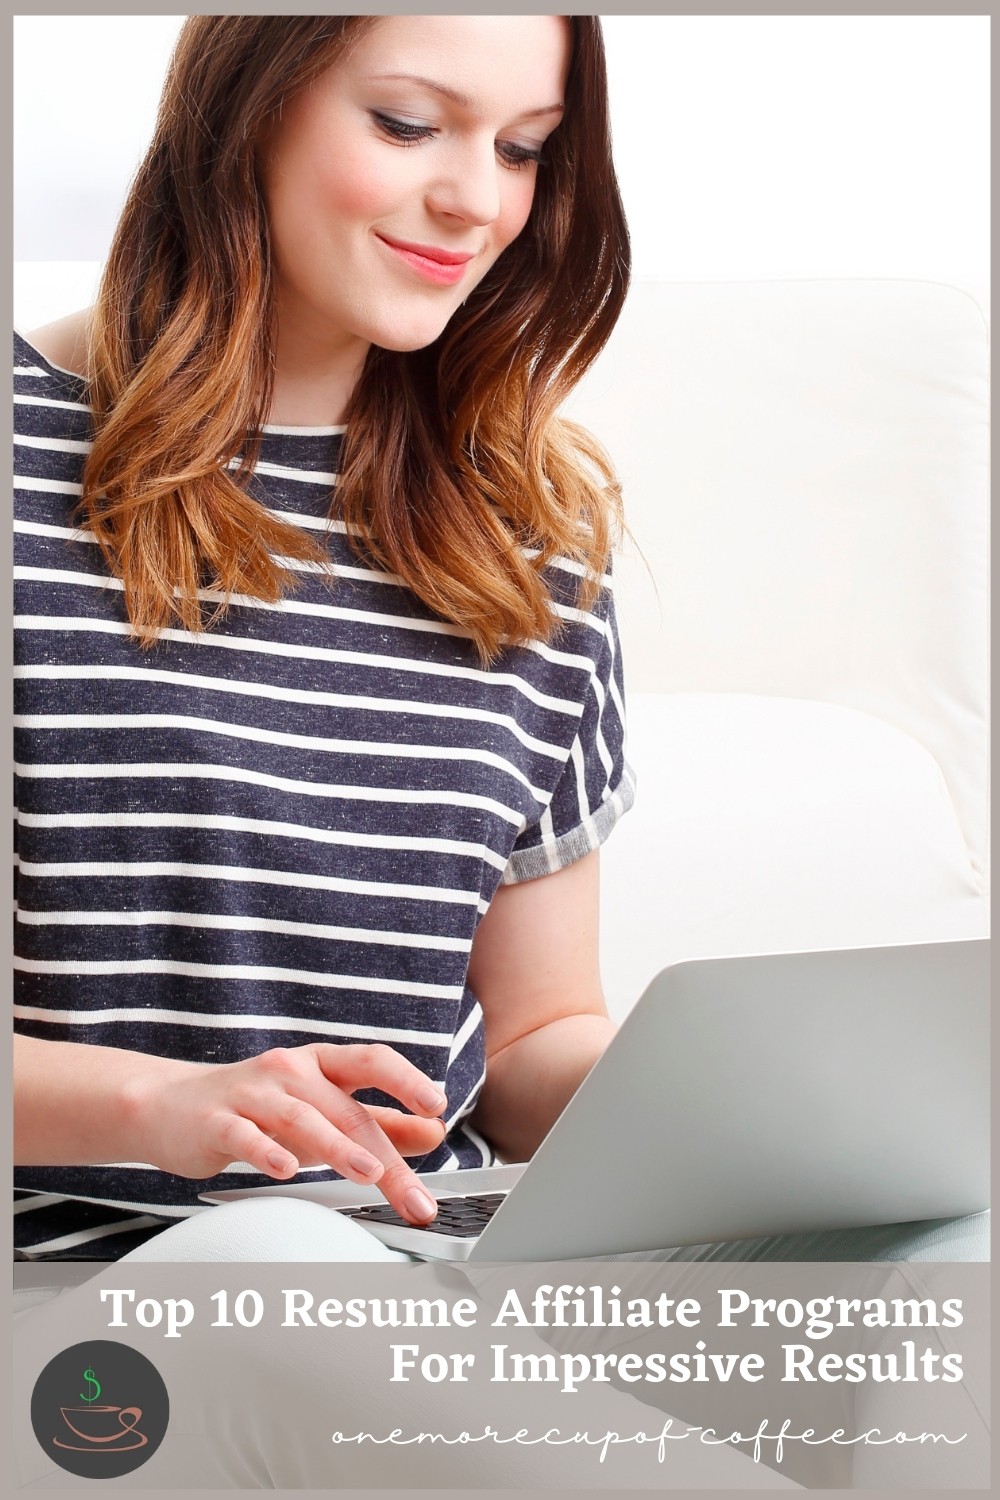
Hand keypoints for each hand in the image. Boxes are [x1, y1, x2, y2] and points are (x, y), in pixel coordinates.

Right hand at [131, 1044, 447, 1223]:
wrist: (170, 1106)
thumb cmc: (256, 1109)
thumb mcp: (322, 1109)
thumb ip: (378, 1122)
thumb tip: (435, 1131)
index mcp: (321, 1064)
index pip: (371, 1060)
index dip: (405, 1079)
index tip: (437, 1105)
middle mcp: (290, 1071)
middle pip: (345, 1109)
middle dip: (385, 1155)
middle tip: (414, 1195)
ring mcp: (252, 1093)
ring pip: (301, 1118)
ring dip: (338, 1147)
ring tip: (368, 1173)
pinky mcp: (217, 1121)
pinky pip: (245, 1135)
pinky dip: (266, 1151)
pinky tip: (285, 1170)